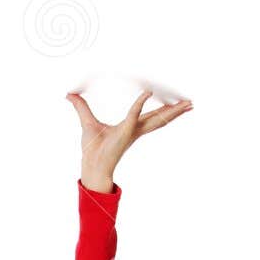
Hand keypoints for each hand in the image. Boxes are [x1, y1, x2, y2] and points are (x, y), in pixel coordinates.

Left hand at [66, 87, 191, 188]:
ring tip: (186, 104)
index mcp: (131, 127)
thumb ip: (81, 106)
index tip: (175, 102)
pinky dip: (139, 104)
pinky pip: (133, 115)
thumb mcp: (86, 121)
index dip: (163, 109)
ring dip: (170, 110)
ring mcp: (132, 132)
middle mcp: (135, 130)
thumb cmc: (91, 149)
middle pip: (160, 118)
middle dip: (175, 110)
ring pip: (155, 118)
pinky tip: (147, 93)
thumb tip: (70, 95)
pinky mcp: (124, 132)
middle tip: (190, 103)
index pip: (150, 115)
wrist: (91, 166)